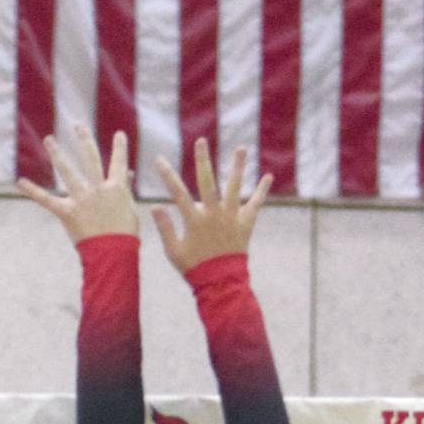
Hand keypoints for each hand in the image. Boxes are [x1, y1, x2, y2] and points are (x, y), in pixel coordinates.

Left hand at [17, 127, 137, 241]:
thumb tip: (128, 174)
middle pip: (90, 158)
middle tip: (77, 124)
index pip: (118, 162)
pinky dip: (32, 190)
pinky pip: (46, 199)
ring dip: (57, 153)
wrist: (112, 253)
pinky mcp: (66, 212)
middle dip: (84, 139)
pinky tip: (20, 181)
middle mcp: (97, 188)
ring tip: (49, 139)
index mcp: (116, 188)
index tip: (118, 134)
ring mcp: (81, 199)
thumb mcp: (129, 210)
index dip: (119, 148)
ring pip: (67, 171)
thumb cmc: (124, 234)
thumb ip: (125, 190)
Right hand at [152, 140, 271, 273]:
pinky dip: (261, 191)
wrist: (221, 282)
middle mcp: (214, 214)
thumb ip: (165, 228)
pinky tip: (268, 176)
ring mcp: (232, 217)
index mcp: (194, 220)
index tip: (159, 159)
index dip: (167, 175)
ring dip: (237, 166)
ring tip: (241, 148)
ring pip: (235, 187)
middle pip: (207, 182)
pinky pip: (255, 204)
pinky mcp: (246, 223)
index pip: (177, 193)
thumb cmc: (194, 268)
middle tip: (201, 141)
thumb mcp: (173, 251)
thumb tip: (154, 206)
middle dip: (203, 160)